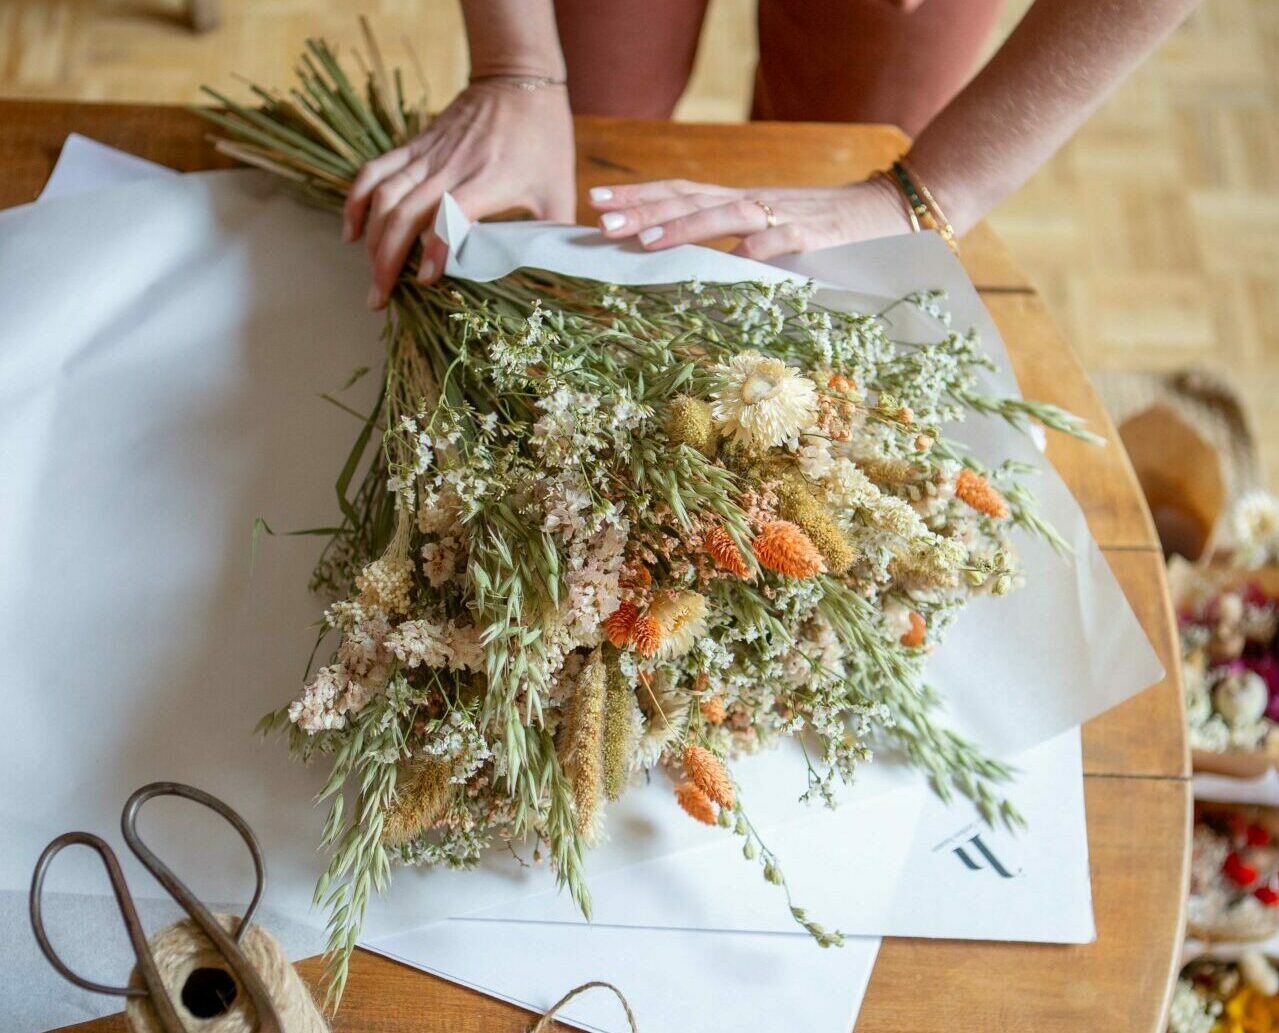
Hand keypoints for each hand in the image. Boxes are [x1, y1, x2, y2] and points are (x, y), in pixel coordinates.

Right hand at [344, 82, 575, 306]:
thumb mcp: (559, 190)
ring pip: (386, 195)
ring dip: (372, 238)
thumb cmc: (545, 140)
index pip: (452, 214)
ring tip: (371, 276)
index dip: (435, 247)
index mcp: (490, 179)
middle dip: (387, 259)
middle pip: (407, 212)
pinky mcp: (415, 144)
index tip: (425, 280)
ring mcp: (429, 153)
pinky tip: (352, 232)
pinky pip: (376, 171)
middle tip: (380, 298)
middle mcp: (453, 166)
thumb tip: (553, 281)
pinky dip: (358, 201)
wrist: (518, 79)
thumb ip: (552, 235)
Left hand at [588, 176, 914, 260]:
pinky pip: (783, 243)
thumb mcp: (770, 234)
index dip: (639, 196)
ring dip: (684, 227)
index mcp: (740, 202)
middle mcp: (754, 203)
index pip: (680, 192)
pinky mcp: (816, 237)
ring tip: (644, 241)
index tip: (596, 202)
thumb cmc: (823, 230)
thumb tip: (690, 271)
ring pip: (726, 216)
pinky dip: (758, 251)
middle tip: (600, 219)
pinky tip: (732, 262)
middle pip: (690, 198)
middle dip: (643, 209)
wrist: (889, 210)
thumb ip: (734, 247)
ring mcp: (783, 217)